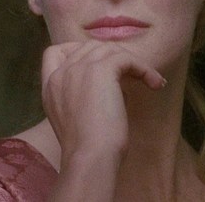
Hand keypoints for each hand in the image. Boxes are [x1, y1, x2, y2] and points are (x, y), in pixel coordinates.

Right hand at [41, 41, 165, 164]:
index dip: (75, 51)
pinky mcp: (100, 70)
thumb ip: (80, 99)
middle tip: (131, 74)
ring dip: (131, 62)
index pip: (53, 53)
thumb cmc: (86, 151)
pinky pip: (127, 58)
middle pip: (87, 46)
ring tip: (148, 79)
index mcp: (50, 87)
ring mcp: (78, 69)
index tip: (95, 64)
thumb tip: (111, 88)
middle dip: (112, 56)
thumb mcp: (73, 120)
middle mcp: (60, 74)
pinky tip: (155, 83)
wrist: (89, 157)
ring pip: (108, 49)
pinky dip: (144, 68)